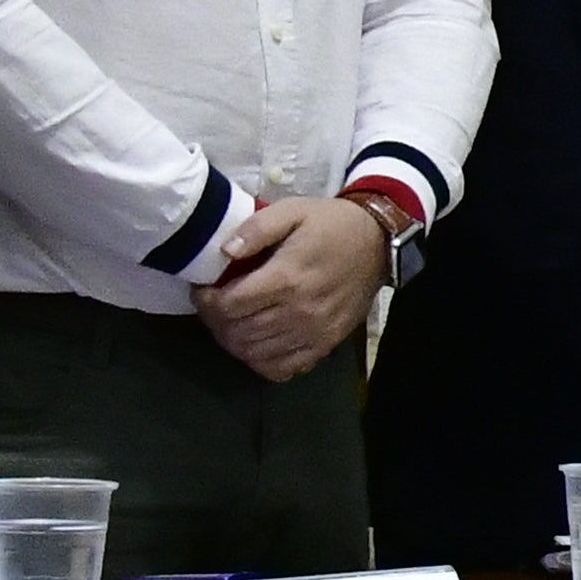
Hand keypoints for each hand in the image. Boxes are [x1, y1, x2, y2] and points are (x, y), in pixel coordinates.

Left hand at [193, 188, 390, 377]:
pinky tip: (255, 343)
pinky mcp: (324, 346)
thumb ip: (256, 228)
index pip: (230, 305)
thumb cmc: (330, 224)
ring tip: (230, 322)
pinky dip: (259, 361)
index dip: (206, 302)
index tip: (202, 290)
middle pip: (238, 333)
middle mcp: (299, 312)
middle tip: (212, 306)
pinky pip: (281, 369)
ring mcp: (313, 334)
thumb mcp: (292, 210)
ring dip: (232, 341)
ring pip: (254, 353)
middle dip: (215, 321)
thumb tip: (225, 251)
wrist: (378, 243)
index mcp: (287, 278)